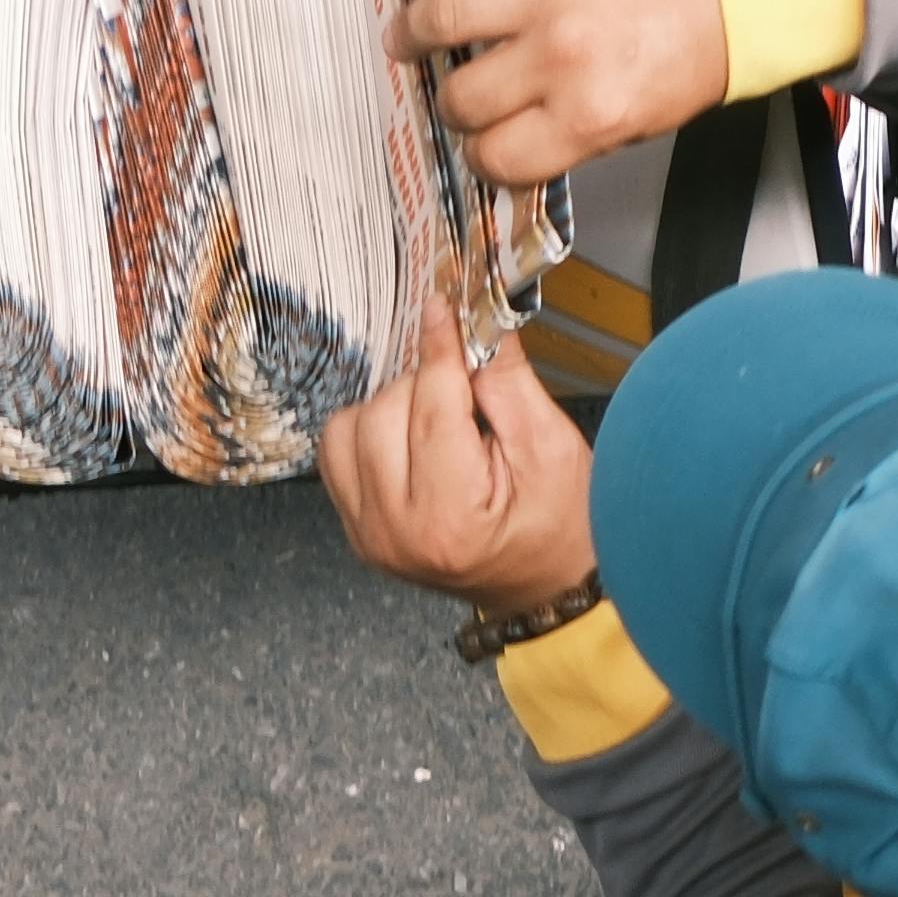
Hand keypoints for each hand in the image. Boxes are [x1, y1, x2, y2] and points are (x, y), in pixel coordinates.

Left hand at [322, 305, 597, 619]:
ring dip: (392, 407)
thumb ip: (506, 380)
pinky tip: (410, 442)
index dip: (439, 347)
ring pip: (349, 427)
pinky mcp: (357, 531)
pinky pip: (338, 455)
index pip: (430, 404)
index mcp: (450, 517)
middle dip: (425, 385)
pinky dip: (368, 433)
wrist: (546, 587)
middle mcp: (396, 531)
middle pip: (382, 412)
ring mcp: (369, 535)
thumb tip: (475, 320)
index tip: (444, 309)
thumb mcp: (549, 448)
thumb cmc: (559, 529)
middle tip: (468, 393)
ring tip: (440, 425)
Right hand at [393, 0, 727, 188]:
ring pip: (441, 18)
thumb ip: (569, 134)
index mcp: (589, 112)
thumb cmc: (696, 42)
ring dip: (414, 32)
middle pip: (463, 97)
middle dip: (456, 103)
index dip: (482, 154)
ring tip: (411, 34)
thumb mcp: (642, 119)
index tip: (481, 143)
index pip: (496, 155)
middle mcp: (561, 52)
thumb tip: (505, 142)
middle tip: (457, 90)